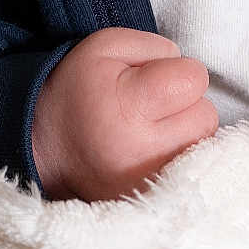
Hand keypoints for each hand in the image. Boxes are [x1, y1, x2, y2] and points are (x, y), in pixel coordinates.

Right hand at [31, 28, 217, 200]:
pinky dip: (180, 156)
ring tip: (154, 127)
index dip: (180, 71)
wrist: (43, 146)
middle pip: (205, 116)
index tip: (155, 79)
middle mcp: (139, 155)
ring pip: (203, 146)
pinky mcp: (148, 202)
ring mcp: (145, 185)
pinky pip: (191, 173)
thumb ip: (155, 46)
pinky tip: (154, 150)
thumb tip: (185, 65)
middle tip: (154, 105)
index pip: (194, 80)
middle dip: (187, 104)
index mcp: (126, 110)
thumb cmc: (79, 89)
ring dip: (186, 131)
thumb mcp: (106, 46)